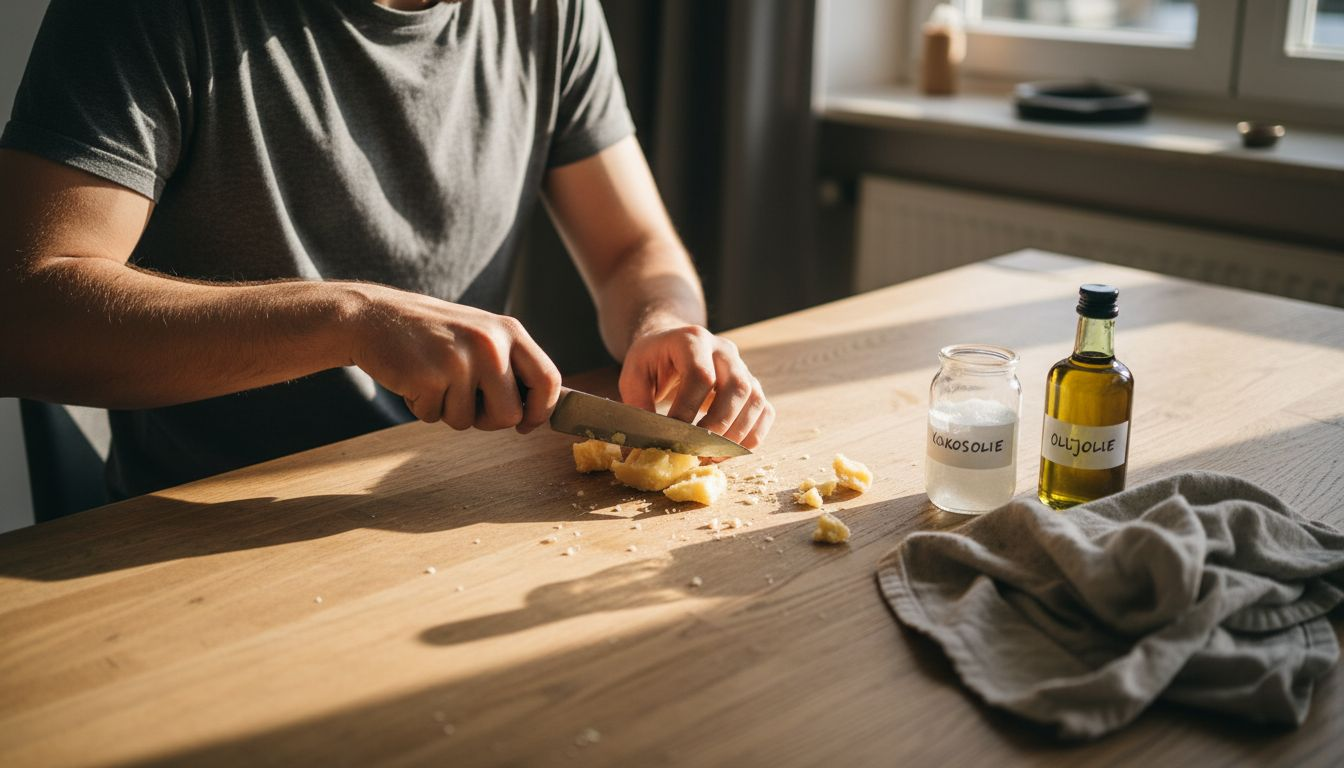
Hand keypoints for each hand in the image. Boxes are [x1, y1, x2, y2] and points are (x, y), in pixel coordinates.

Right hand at [347, 285, 561, 432]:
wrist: (373, 316)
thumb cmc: (432, 335)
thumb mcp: (481, 336)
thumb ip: (511, 366)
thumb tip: (540, 411)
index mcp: (509, 331)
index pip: (548, 379)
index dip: (540, 411)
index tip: (526, 424)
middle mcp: (490, 343)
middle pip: (510, 414)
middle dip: (487, 420)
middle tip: (464, 400)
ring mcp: (460, 359)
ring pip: (468, 421)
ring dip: (448, 411)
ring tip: (433, 378)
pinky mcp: (429, 376)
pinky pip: (435, 417)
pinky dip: (422, 407)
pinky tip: (413, 378)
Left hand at [619, 324, 773, 449]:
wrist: (672, 345)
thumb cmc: (652, 361)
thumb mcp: (633, 375)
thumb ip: (637, 406)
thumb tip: (638, 450)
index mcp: (692, 340)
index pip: (700, 375)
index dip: (688, 409)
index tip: (671, 437)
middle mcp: (724, 351)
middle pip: (736, 387)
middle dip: (717, 426)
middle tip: (696, 452)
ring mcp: (743, 367)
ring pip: (755, 401)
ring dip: (736, 435)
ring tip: (711, 457)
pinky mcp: (752, 386)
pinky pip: (765, 411)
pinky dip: (752, 436)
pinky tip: (729, 452)